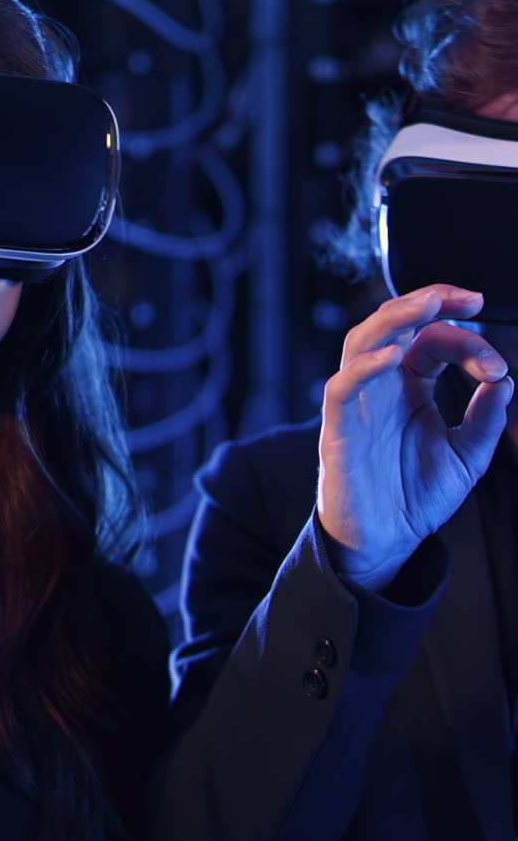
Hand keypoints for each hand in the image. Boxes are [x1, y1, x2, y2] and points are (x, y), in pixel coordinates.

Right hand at [317, 285, 513, 589]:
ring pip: (361, 342)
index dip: (467, 342)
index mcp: (410, 386)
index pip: (433, 341)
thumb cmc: (417, 497)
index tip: (496, 367)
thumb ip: (485, 421)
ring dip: (394, 318)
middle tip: (466, 297)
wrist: (386, 543)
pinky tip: (393, 356)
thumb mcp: (467, 457)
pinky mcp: (339, 432)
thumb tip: (505, 382)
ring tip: (427, 305)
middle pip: (392, 324)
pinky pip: (341, 389)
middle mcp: (381, 387)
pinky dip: (363, 368)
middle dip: (427, 302)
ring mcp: (357, 406)